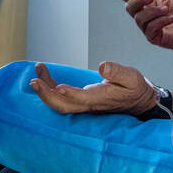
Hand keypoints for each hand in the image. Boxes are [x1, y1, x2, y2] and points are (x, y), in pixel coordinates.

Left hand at [29, 61, 157, 115]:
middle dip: (47, 95)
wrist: (138, 102)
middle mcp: (89, 104)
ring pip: (59, 102)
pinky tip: (43, 72)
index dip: (70, 94)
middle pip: (64, 106)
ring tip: (37, 70)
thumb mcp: (132, 77)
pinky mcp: (81, 99)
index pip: (82, 99)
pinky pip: (61, 96)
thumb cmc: (134, 89)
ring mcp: (83, 104)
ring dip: (45, 89)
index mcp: (101, 98)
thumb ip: (118, 72)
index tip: (58, 87)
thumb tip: (103, 66)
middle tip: (34, 82)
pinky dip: (50, 85)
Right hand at [104, 0, 172, 52]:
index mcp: (150, 4)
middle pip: (130, 7)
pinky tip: (170, 19)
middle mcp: (146, 16)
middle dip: (138, 0)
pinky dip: (161, 21)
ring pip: (140, 18)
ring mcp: (148, 28)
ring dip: (154, 12)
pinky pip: (150, 28)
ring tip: (168, 11)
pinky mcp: (154, 38)